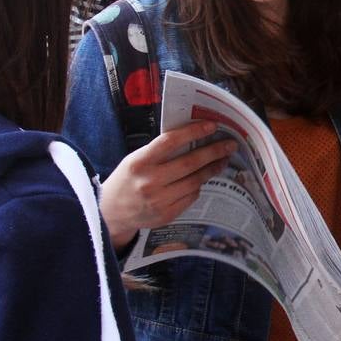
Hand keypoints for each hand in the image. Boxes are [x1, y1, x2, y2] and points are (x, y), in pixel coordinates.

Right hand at [100, 121, 236, 248]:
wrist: (110, 212)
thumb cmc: (127, 180)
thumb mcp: (135, 160)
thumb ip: (159, 151)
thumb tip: (193, 138)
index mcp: (139, 162)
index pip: (170, 141)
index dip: (193, 132)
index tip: (212, 125)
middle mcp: (149, 181)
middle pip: (189, 163)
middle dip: (214, 152)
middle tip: (230, 145)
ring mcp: (158, 200)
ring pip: (194, 181)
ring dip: (211, 169)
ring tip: (222, 160)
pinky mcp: (166, 215)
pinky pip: (191, 197)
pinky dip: (198, 186)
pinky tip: (202, 179)